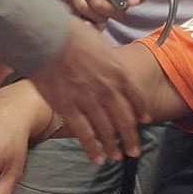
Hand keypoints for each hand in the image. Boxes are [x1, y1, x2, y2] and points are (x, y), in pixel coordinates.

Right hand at [28, 22, 148, 165]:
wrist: (47, 37)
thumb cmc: (71, 34)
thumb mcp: (100, 43)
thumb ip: (108, 60)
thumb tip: (110, 63)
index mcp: (118, 73)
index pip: (136, 98)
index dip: (141, 112)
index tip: (145, 121)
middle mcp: (108, 90)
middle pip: (124, 120)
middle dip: (131, 138)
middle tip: (135, 152)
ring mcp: (89, 101)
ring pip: (106, 131)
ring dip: (113, 147)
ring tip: (117, 158)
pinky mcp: (69, 108)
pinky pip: (84, 134)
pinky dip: (92, 148)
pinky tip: (97, 159)